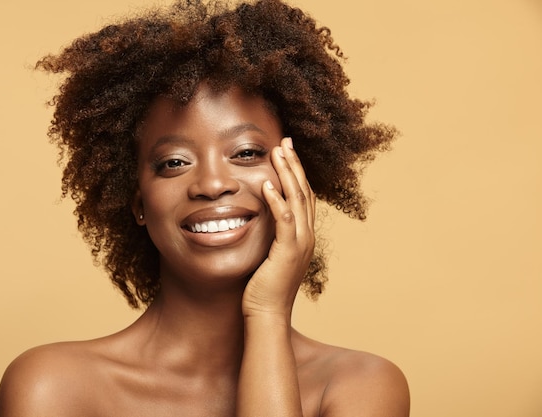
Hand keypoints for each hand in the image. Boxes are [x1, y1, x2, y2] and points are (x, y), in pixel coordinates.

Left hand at [242, 137, 315, 318]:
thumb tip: (260, 219)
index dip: (297, 173)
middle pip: (304, 192)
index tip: (287, 153)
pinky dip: (277, 199)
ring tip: (277, 152)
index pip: (304, 197)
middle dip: (294, 165)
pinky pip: (284, 220)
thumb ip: (271, 235)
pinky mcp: (287, 252)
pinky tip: (268, 183)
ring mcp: (300, 244)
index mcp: (304, 236)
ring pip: (298, 200)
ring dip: (288, 174)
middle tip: (285, 142)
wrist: (267, 315)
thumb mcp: (270, 255)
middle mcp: (307, 237)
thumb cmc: (263, 288)